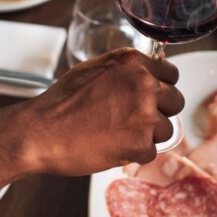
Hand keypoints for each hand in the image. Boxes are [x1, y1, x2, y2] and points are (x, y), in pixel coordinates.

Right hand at [0, 49, 184, 189]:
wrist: (41, 132)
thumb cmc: (62, 102)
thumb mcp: (94, 69)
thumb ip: (125, 71)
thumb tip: (146, 77)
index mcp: (133, 63)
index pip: (171, 74)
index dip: (161, 88)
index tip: (152, 97)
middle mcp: (144, 84)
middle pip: (175, 101)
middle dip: (159, 112)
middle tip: (133, 120)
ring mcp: (145, 115)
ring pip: (166, 129)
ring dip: (147, 135)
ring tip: (117, 134)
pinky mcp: (140, 144)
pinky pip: (150, 152)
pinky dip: (134, 154)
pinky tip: (112, 146)